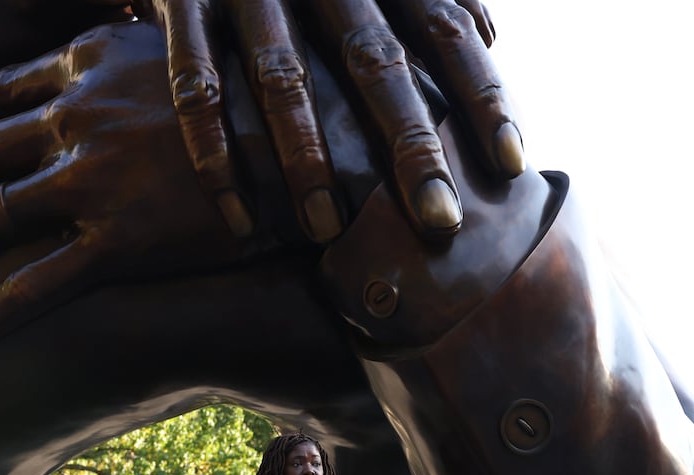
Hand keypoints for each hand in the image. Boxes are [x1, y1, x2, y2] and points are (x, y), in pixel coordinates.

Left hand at [0, 22, 262, 354]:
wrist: (318, 138)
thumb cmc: (267, 85)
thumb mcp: (193, 38)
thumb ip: (142, 48)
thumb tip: (131, 50)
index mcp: (90, 60)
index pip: (0, 91)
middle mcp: (76, 116)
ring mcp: (91, 182)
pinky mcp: (117, 243)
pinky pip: (34, 288)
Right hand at [132, 0, 521, 239]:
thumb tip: (488, 37)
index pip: (444, 28)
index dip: (482, 95)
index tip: (512, 164)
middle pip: (375, 61)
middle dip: (411, 145)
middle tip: (440, 220)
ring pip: (282, 79)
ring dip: (306, 159)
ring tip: (327, 232)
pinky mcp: (182, 2)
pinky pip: (197, 87)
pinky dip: (215, 154)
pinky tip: (239, 218)